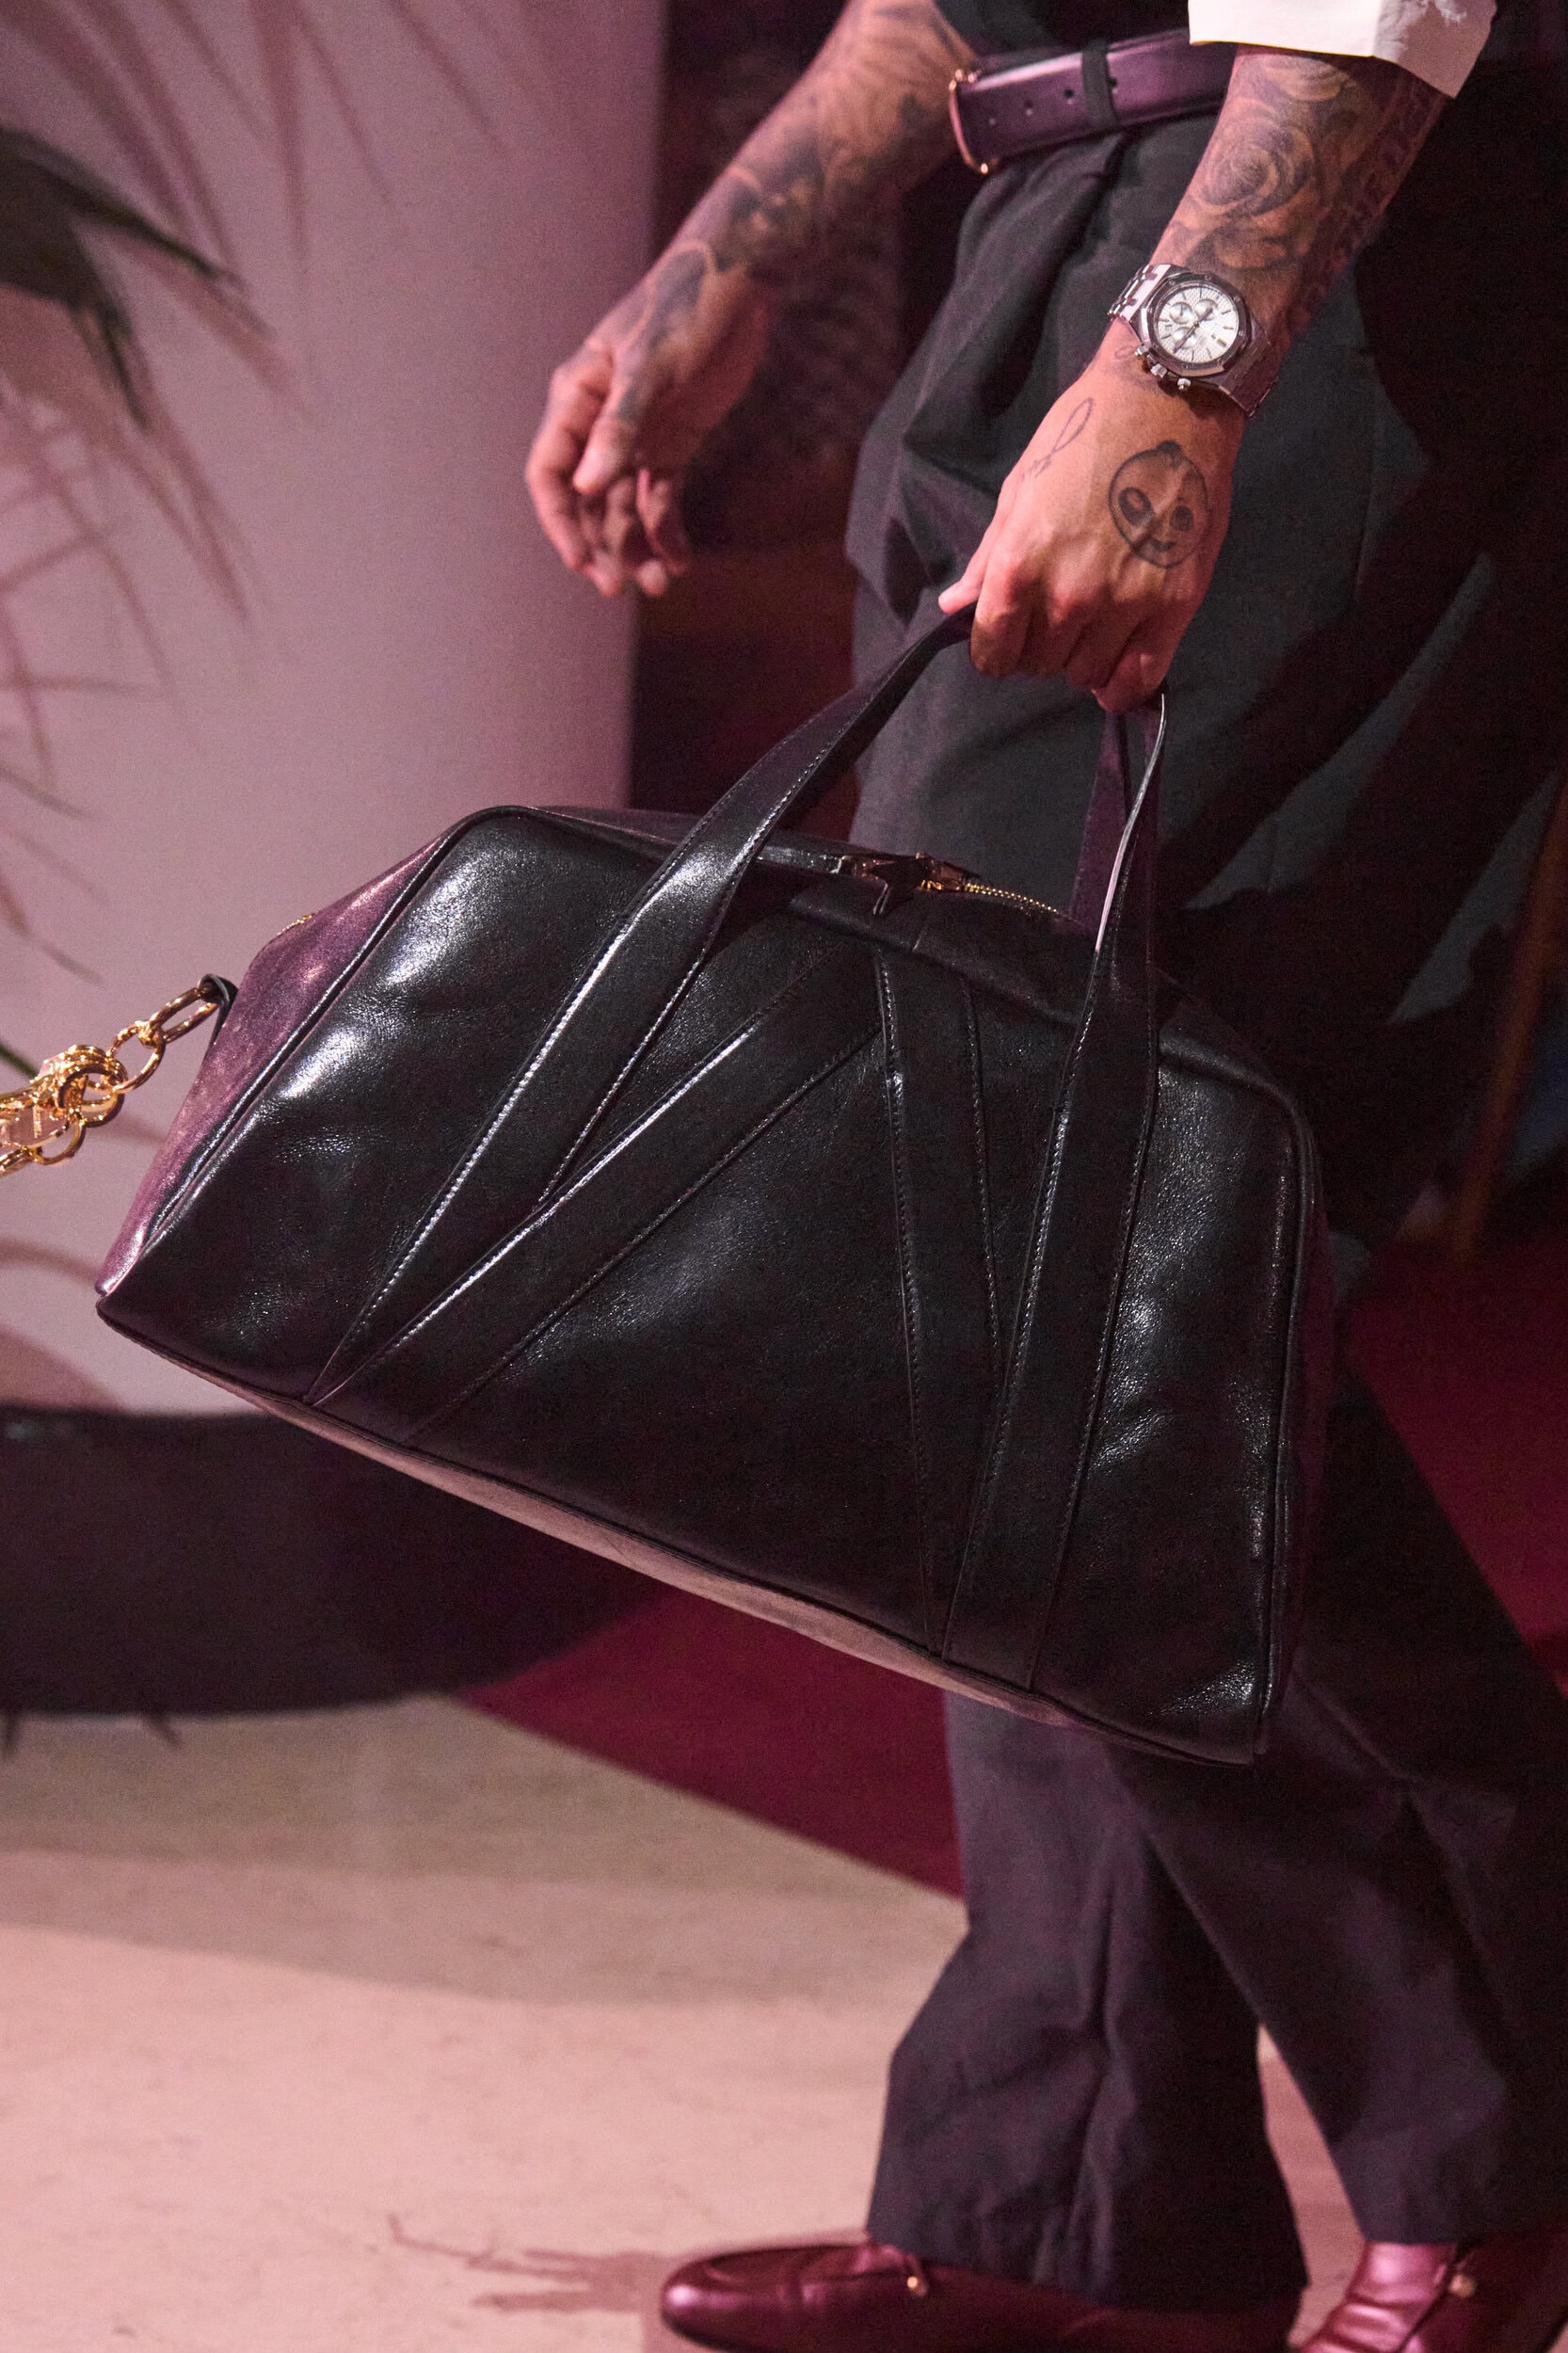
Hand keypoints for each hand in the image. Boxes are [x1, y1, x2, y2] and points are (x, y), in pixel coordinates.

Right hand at [526, 249, 776, 598]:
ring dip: (636, 547)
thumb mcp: (652, 367)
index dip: (560, 521)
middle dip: (601, 546)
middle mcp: (599, 423)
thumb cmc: (687, 310)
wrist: (739, 280)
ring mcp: (636, 436)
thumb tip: (589, 486)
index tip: (581, 562)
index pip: (551, 473)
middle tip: (623, 587)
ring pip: (624, 507)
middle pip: (586, 503)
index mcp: (577, 399)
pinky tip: (680, 562)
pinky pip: (660, 499)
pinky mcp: (674, 442)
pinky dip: (667, 531)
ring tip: (659, 583)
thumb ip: (619, 426)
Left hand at [938, 330, 1243, 710]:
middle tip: (1055, 618)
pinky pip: (1139, 677)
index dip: (994, 651)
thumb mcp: (1019, 490)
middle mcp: (1068, 594)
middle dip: (1039, 649)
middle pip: (1038, 665)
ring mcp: (1123, 603)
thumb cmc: (1083, 436)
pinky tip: (1114, 675)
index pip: (992, 651)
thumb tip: (953, 608)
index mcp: (1020, 565)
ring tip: (1092, 626)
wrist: (1166, 402)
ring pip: (1084, 675)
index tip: (1006, 639)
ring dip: (1081, 659)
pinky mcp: (1173, 605)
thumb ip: (987, 560)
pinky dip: (1122, 687)